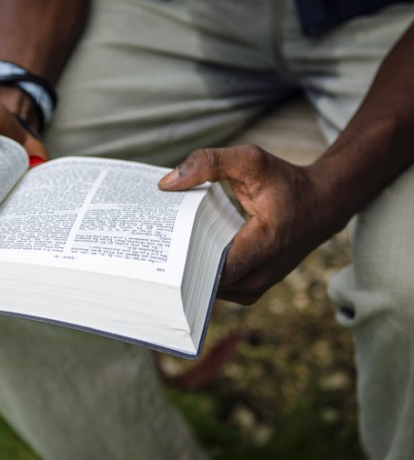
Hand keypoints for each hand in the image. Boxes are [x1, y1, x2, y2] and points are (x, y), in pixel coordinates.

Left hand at [159, 145, 339, 304]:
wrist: (321, 206)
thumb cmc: (285, 184)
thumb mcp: (251, 161)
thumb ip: (209, 164)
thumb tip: (166, 184)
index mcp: (262, 245)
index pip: (212, 268)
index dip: (181, 259)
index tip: (156, 244)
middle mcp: (260, 275)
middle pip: (204, 282)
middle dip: (177, 264)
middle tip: (148, 244)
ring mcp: (255, 287)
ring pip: (208, 289)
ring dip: (187, 270)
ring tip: (161, 247)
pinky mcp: (250, 289)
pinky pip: (217, 288)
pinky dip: (200, 272)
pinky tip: (182, 253)